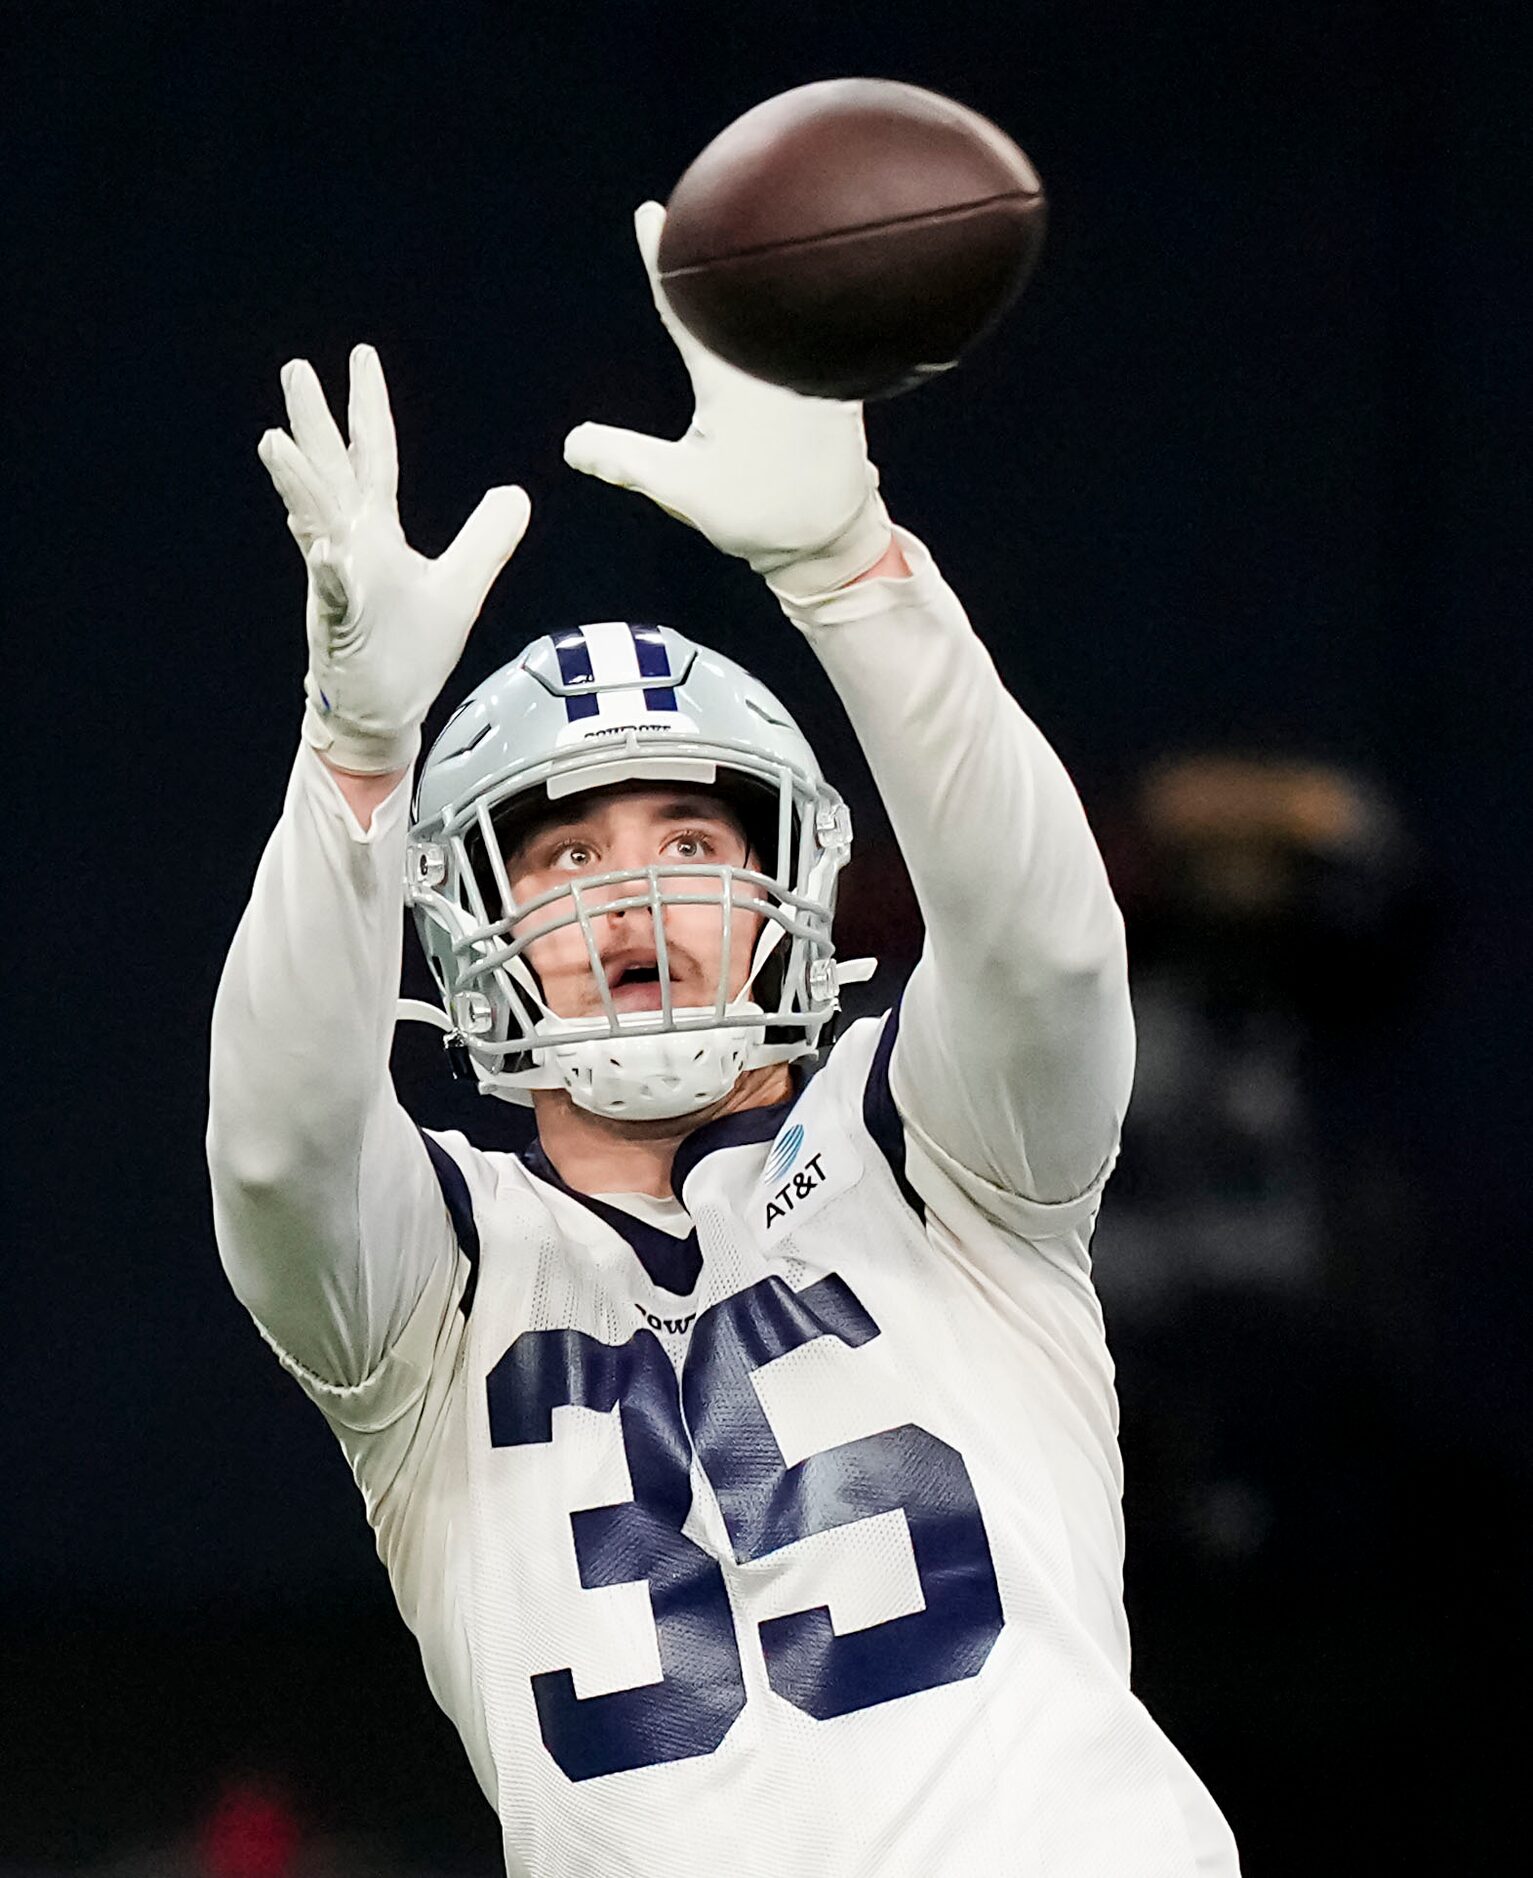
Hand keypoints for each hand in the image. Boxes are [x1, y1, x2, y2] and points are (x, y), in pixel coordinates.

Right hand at [259, 344, 529, 773]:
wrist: (384, 710)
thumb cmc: (411, 650)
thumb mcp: (462, 584)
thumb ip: (487, 538)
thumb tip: (516, 493)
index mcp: (376, 532)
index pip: (372, 456)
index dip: (368, 407)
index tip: (360, 355)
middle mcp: (350, 547)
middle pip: (330, 473)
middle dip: (314, 423)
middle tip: (297, 368)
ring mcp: (339, 584)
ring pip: (317, 525)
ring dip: (300, 485)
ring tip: (277, 443)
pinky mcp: (342, 626)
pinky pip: (334, 596)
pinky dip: (329, 575)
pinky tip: (325, 553)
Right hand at [563, 203, 891, 599]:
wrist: (834, 540)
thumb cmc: (759, 516)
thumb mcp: (681, 489)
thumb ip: (624, 459)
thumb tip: (572, 443)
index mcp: (732, 377)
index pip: (688, 306)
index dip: (662, 259)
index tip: (650, 215)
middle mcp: (776, 360)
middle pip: (738, 294)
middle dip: (712, 260)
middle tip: (691, 222)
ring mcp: (813, 366)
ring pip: (778, 310)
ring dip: (756, 283)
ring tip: (737, 250)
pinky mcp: (841, 379)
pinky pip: (808, 332)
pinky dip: (788, 312)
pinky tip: (782, 299)